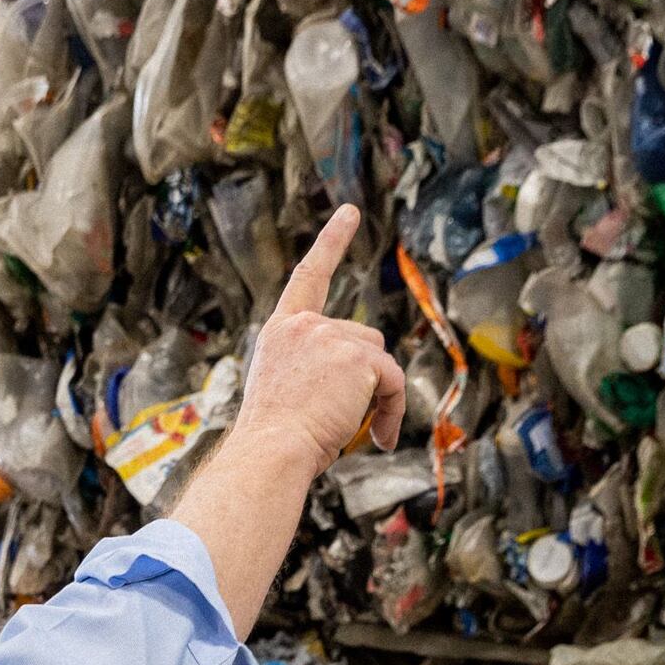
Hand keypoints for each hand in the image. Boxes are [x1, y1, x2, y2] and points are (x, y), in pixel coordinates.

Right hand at [232, 205, 408, 475]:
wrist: (271, 452)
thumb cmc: (274, 439)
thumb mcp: (285, 390)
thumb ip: (315, 369)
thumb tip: (366, 376)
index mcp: (281, 331)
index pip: (309, 277)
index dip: (331, 242)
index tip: (351, 212)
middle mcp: (305, 325)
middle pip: (364, 341)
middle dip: (365, 379)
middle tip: (340, 418)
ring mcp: (331, 337)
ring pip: (381, 363)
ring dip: (377, 396)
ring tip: (346, 426)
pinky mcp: (358, 358)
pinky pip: (394, 384)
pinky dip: (393, 412)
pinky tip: (378, 438)